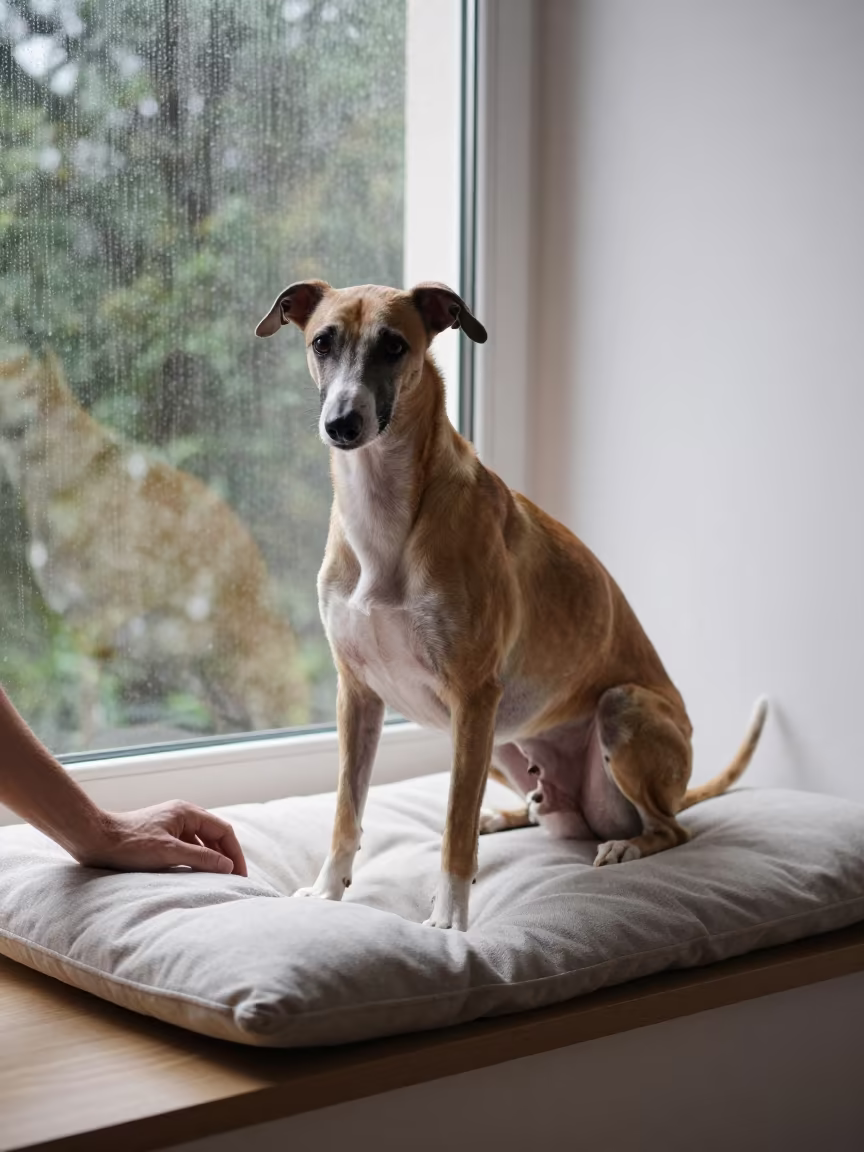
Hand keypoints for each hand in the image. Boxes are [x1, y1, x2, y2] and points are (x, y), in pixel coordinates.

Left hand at [73, 800, 247, 875]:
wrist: (94, 840)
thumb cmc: (129, 844)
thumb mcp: (169, 852)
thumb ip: (201, 858)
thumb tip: (228, 866)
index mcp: (187, 812)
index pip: (223, 831)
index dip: (235, 853)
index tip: (240, 876)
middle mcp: (182, 815)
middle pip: (214, 835)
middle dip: (226, 856)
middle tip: (233, 880)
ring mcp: (171, 826)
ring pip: (201, 842)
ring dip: (211, 859)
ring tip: (218, 879)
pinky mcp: (160, 837)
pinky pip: (187, 848)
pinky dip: (196, 860)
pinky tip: (195, 875)